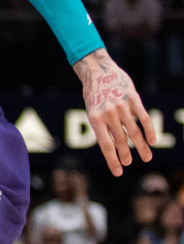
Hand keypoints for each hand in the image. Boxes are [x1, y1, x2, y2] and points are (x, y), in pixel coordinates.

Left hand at [73, 49, 154, 175]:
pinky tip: (152, 141)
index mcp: (95, 119)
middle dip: (125, 155)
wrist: (98, 71)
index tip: (118, 172)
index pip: (105, 145)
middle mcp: (108, 114)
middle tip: (129, 163)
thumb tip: (115, 146)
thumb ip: (103, 127)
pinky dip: (149, 131)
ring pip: (134, 132)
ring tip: (146, 157)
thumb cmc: (94, 94)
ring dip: (141, 147)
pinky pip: (144, 118)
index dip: (112, 160)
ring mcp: (121, 106)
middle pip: (120, 140)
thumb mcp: (92, 111)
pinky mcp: (133, 99)